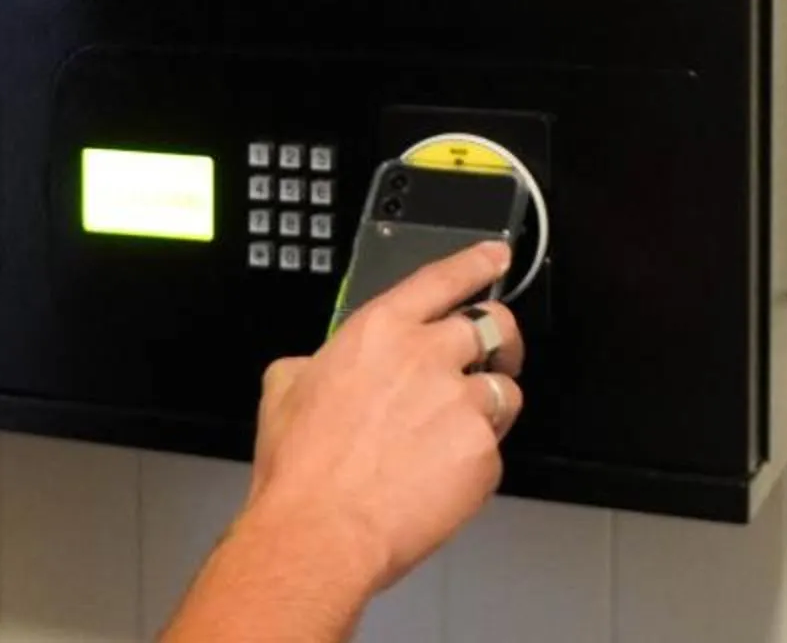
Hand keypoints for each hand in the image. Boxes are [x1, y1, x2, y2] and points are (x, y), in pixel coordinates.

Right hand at [238, 242, 527, 594]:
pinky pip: (493, 450)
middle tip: (495, 358)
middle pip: (492, 327)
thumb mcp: (284, 390)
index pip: (441, 280)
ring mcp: (460, 403)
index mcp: (379, 332)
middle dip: (501, 341)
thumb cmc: (300, 469)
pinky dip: (473, 463)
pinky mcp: (482, 453)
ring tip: (454, 438)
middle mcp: (427, 357)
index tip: (496, 256)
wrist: (320, 530)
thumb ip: (315, 364)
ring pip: (503, 391)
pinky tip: (439, 482)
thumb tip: (317, 368)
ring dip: (489, 408)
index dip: (475, 264)